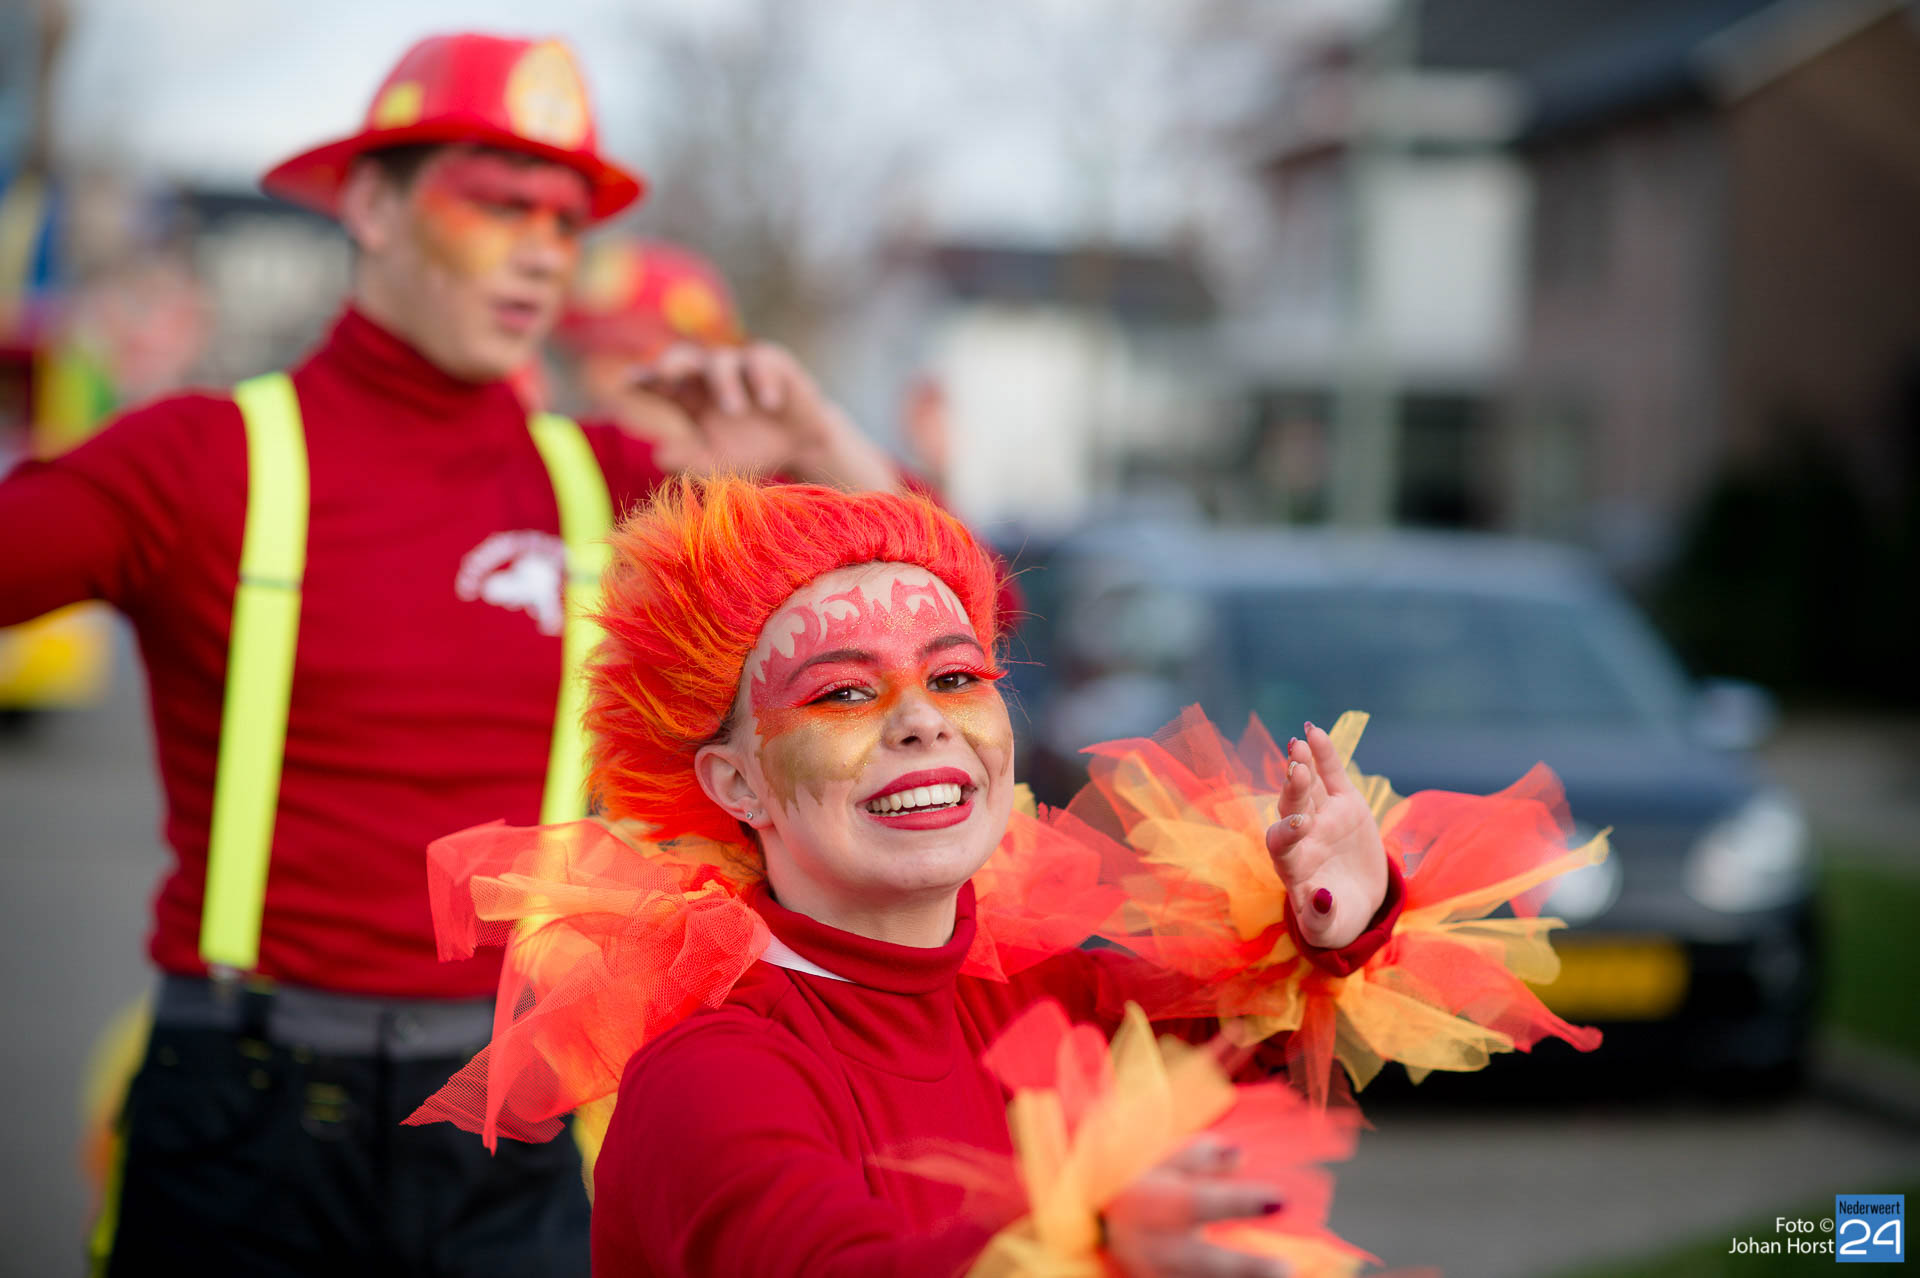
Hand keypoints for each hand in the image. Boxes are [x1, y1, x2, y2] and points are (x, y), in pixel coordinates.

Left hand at [632, 342, 898, 491]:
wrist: (800, 449)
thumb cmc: (750, 453)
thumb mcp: (718, 463)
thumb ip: (689, 460)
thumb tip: (659, 453)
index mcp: (687, 397)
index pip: (659, 383)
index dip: (645, 379)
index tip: (630, 382)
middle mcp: (707, 377)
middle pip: (683, 359)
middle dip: (672, 362)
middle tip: (666, 373)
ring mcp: (739, 366)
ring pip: (721, 361)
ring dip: (724, 384)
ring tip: (734, 411)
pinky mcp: (771, 362)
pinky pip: (761, 361)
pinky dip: (762, 380)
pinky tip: (769, 403)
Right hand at [1104, 1137, 1289, 1277]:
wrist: (1083, 1214)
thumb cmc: (1124, 1176)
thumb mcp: (1154, 1156)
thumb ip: (1199, 1157)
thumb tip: (1240, 1156)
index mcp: (1148, 1202)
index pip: (1197, 1203)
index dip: (1239, 1203)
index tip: (1280, 1201)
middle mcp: (1148, 1244)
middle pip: (1202, 1262)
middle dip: (1246, 1268)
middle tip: (1286, 1268)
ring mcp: (1148, 1274)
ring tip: (1282, 1276)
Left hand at [1264, 721, 1388, 949]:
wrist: (1358, 902)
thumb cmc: (1335, 920)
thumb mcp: (1329, 930)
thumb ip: (1320, 919)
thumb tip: (1319, 898)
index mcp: (1292, 865)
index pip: (1280, 844)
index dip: (1286, 833)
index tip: (1300, 826)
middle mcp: (1302, 835)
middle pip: (1291, 807)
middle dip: (1293, 790)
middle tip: (1296, 771)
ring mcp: (1323, 816)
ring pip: (1308, 786)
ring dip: (1301, 763)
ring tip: (1298, 744)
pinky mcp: (1345, 803)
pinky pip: (1331, 774)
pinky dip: (1323, 753)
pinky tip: (1314, 731)